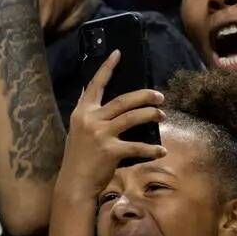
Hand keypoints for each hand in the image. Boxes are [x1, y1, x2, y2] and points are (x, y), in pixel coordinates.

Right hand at [56, 51, 166, 198]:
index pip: (96, 85)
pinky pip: (137, 147)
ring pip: (132, 118)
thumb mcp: (78, 131)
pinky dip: (152, 150)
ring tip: (161, 115)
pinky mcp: (110, 151)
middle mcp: (90, 120)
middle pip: (123, 100)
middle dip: (144, 96)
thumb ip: (89, 114)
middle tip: (159, 96)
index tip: (119, 53)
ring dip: (150, 115)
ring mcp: (100, 135)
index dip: (107, 68)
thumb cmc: (79, 156)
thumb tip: (99, 97)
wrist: (74, 182)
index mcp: (82, 112)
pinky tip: (161, 151)